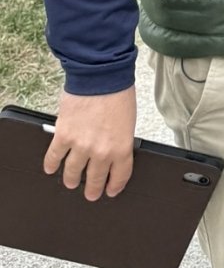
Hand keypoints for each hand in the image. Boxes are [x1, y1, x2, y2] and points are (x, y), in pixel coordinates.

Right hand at [43, 87, 136, 201]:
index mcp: (121, 147)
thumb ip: (120, 139)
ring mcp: (81, 146)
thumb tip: (112, 150)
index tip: (110, 191)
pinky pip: (54, 157)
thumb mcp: (128, 120)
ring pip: (72, 173)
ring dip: (71, 180)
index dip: (114, 187)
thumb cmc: (118, 91)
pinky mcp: (63, 136)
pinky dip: (51, 164)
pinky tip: (51, 168)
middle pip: (94, 180)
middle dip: (92, 190)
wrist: (101, 74)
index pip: (119, 177)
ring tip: (70, 181)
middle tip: (90, 193)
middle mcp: (101, 151)